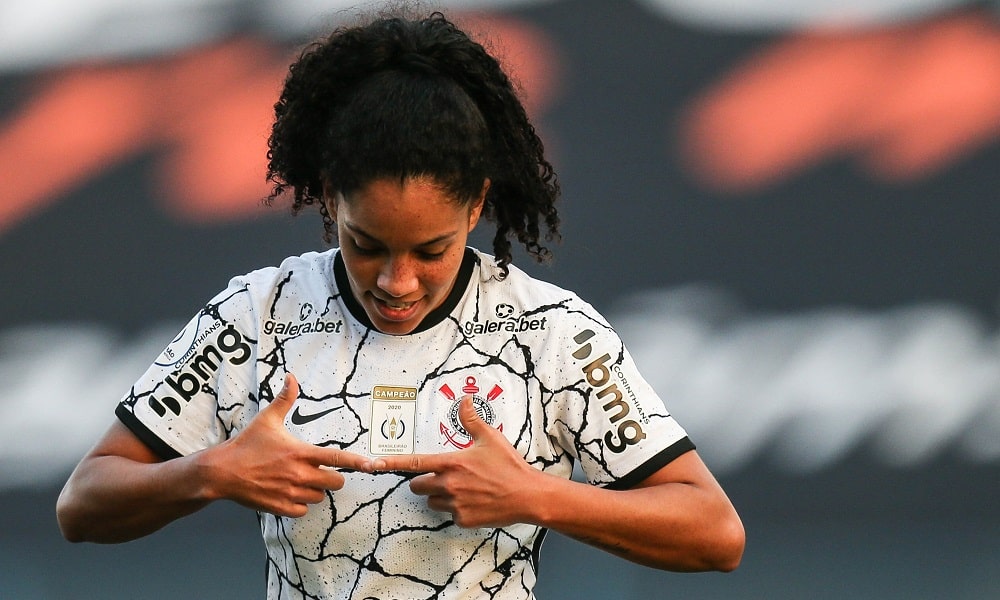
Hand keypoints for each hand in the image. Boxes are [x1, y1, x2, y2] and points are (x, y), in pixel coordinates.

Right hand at [205, 372, 372, 516]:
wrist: (221, 472)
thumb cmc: (246, 445)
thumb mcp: (267, 419)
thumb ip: (285, 399)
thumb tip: (291, 376)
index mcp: (300, 453)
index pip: (337, 458)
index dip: (358, 462)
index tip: (374, 465)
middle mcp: (300, 475)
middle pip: (336, 482)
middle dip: (332, 477)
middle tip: (318, 470)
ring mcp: (291, 493)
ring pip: (320, 497)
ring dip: (315, 490)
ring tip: (299, 479)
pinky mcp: (281, 507)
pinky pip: (304, 510)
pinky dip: (300, 504)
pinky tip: (289, 492)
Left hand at [372, 396, 539, 527]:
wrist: (528, 495)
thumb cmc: (509, 466)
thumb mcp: (490, 438)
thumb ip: (472, 420)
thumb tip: (464, 400)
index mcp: (452, 462)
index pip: (414, 463)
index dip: (391, 464)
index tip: (374, 465)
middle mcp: (449, 484)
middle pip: (417, 486)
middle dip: (424, 481)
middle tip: (443, 476)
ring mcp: (454, 504)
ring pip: (432, 501)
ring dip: (439, 496)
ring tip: (463, 489)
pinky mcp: (462, 520)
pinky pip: (449, 514)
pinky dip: (456, 509)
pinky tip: (474, 501)